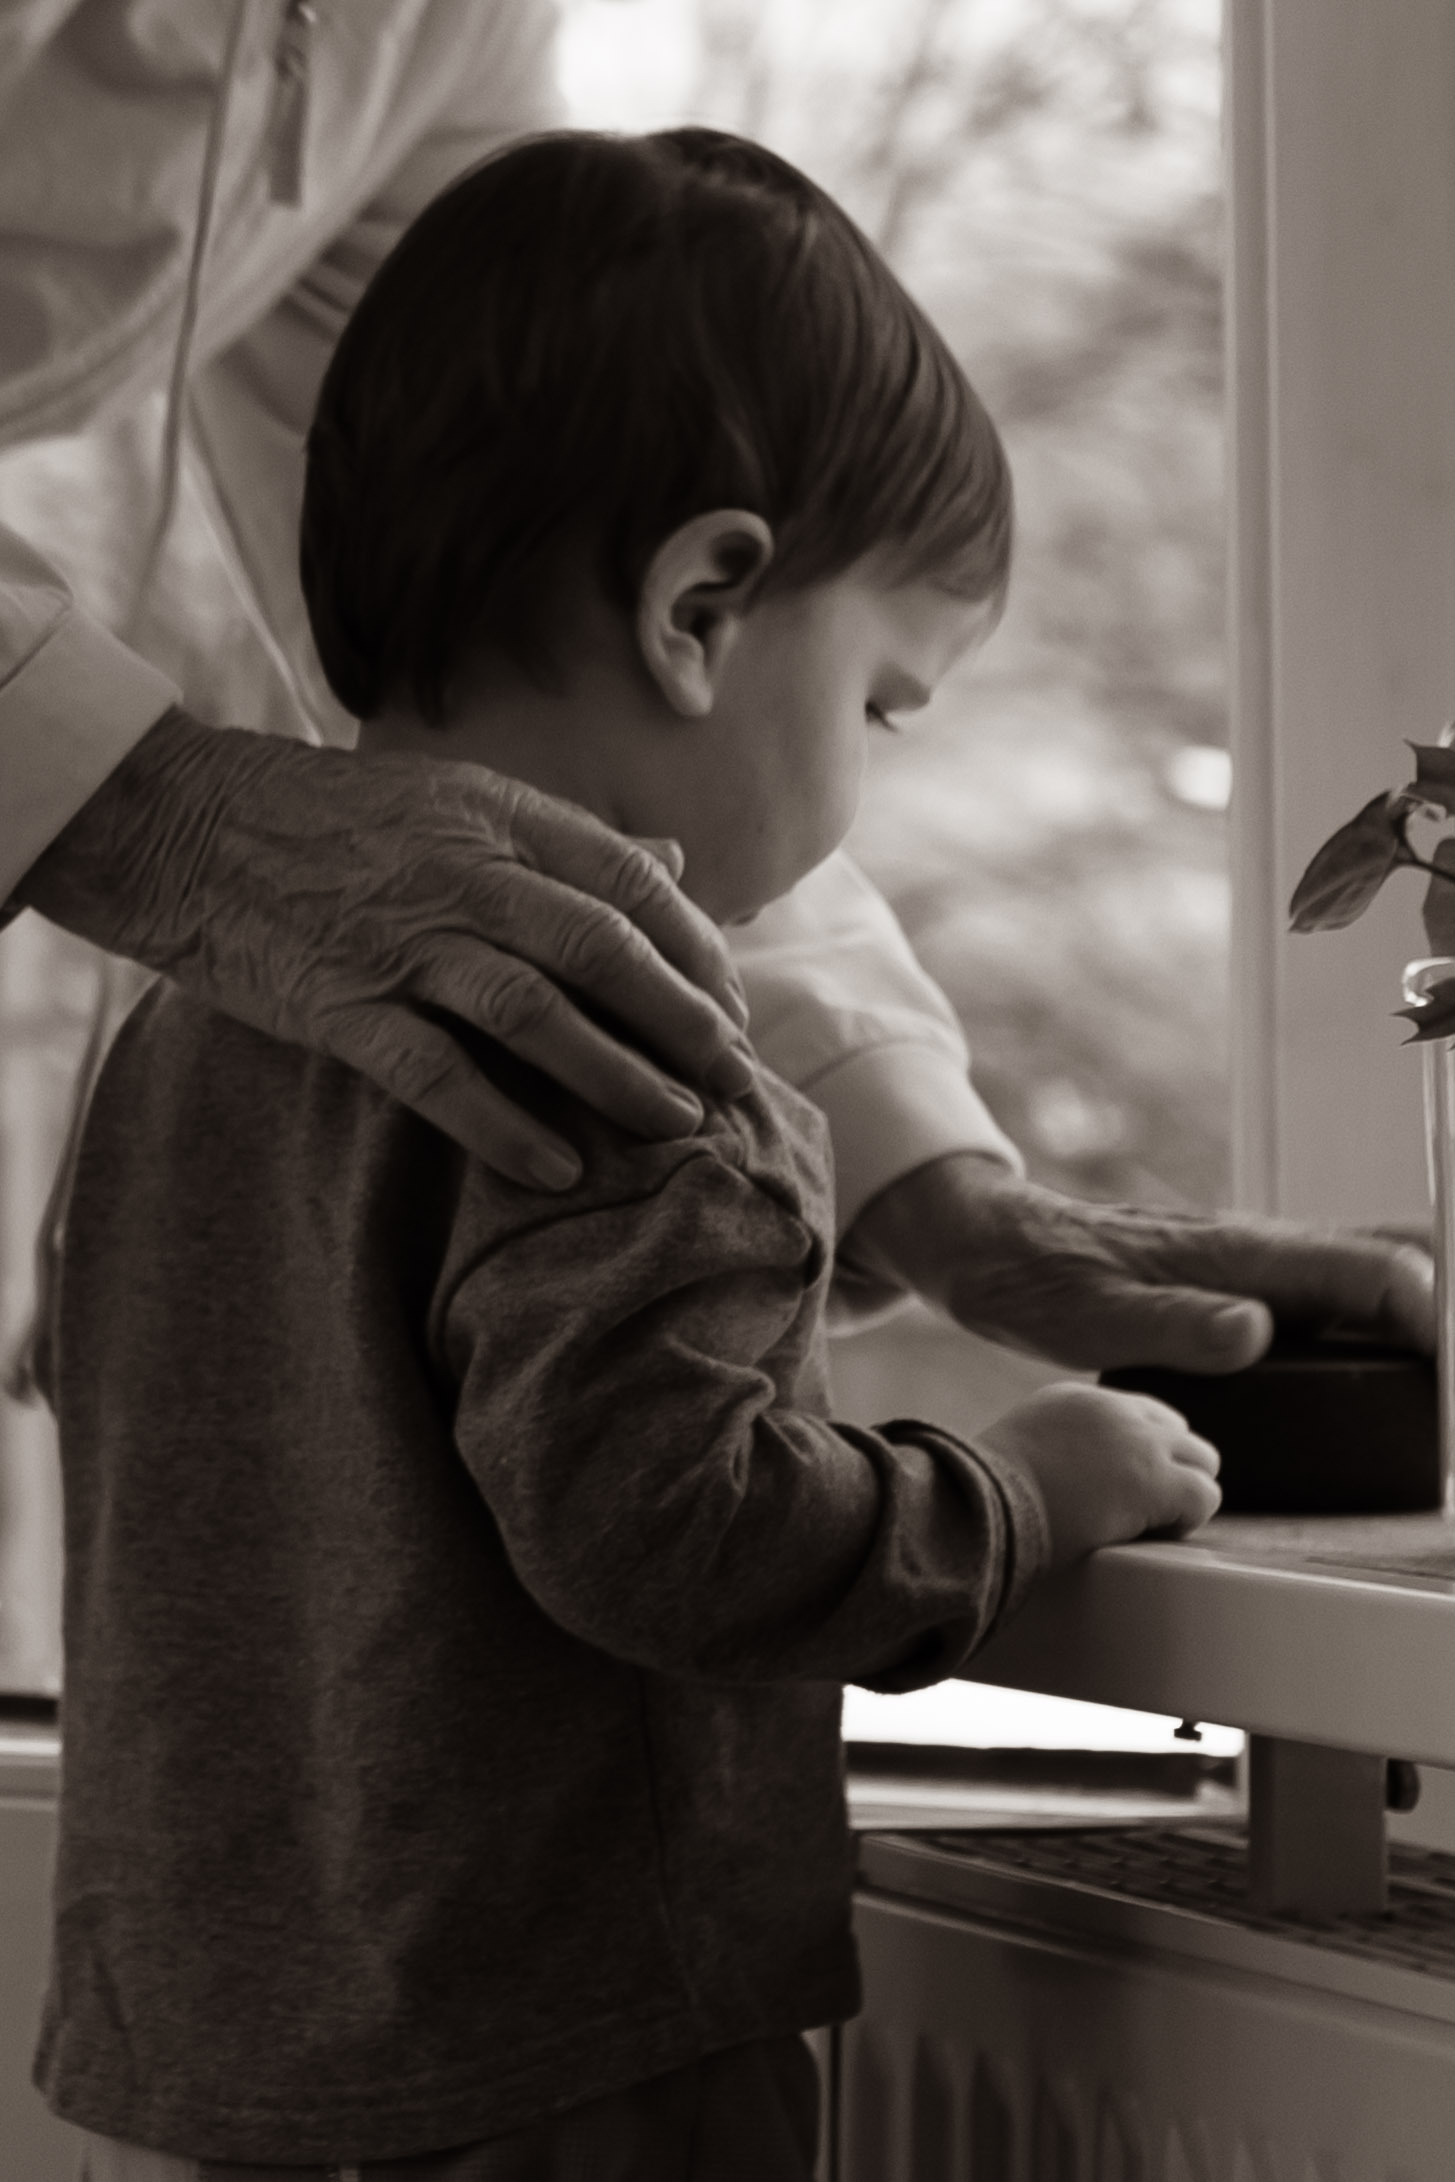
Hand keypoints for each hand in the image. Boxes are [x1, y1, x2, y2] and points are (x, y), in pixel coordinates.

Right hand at [16, 711, 754, 1188]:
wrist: (179, 826)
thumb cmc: (327, 820)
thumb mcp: (456, 799)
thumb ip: (565, 840)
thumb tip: (675, 867)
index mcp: (497, 814)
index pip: (631, 881)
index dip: (696, 950)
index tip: (733, 1007)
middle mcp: (462, 872)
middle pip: (603, 950)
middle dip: (683, 1021)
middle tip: (731, 1079)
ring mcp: (400, 941)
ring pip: (537, 1014)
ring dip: (617, 1076)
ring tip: (673, 1126)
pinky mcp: (341, 1005)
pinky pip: (436, 1074)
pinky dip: (503, 1124)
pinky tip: (558, 1169)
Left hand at [844, 1152, 1435, 1368]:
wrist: (992, 1243)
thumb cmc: (1035, 1279)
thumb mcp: (1088, 1319)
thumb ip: (1174, 1327)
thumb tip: (1256, 1331)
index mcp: (1242, 1256)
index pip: (1376, 1271)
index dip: (1434, 1316)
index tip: (1454, 1375)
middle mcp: (1263, 1249)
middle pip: (1394, 1256)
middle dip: (1443, 1303)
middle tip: (1454, 1384)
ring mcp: (1256, 1260)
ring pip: (1370, 1266)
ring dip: (1419, 1303)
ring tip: (1439, 1378)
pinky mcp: (1242, 1276)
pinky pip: (1334, 1285)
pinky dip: (1381, 1310)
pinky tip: (1388, 1354)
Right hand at [980, 1382, 1220, 1566]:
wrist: (983, 1509)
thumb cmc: (985, 1499)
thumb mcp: (1017, 1451)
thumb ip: (1050, 1450)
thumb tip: (1060, 1480)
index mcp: (1076, 1399)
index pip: (1140, 1414)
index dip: (1142, 1454)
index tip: (1123, 1488)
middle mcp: (1114, 1410)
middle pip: (1179, 1432)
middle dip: (1170, 1471)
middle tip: (1142, 1512)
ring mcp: (1140, 1442)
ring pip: (1203, 1461)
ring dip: (1182, 1495)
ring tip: (1146, 1527)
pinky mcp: (1158, 1481)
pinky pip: (1205, 1497)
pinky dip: (1185, 1521)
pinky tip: (1148, 1536)